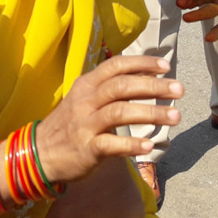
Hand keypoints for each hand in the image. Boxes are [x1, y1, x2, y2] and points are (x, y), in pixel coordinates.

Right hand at [33, 55, 181, 185]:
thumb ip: (109, 89)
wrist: (39, 153)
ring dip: (151, 113)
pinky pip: (111, 144)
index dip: (142, 63)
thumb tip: (145, 77)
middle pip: (122, 86)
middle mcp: (85, 101)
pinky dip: (131, 144)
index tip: (166, 67)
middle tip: (179, 90)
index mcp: (86, 85)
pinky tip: (149, 146)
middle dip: (154, 86)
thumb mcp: (83, 100)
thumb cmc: (69, 125)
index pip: (116, 66)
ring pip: (120, 112)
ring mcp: (85, 124)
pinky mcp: (86, 148)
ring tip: (175, 116)